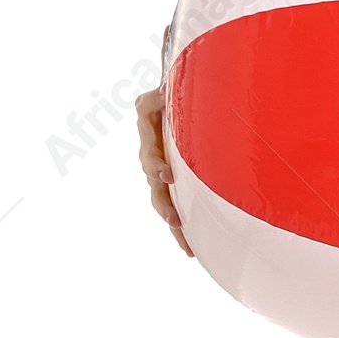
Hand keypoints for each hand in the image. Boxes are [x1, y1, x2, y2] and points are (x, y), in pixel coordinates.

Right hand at [135, 79, 192, 256]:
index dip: (155, 165)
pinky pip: (174, 207)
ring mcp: (161, 172)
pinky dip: (181, 231)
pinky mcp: (172, 183)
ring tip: (184, 241)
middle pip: (153, 186)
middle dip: (163, 204)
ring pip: (162, 201)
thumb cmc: (171, 92)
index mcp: (148, 134)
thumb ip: (160, 94)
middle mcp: (151, 157)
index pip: (148, 152)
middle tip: (174, 220)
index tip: (166, 174)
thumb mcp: (162, 90)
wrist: (175, 99)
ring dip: (171, 220)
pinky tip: (191, 249)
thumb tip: (166, 88)